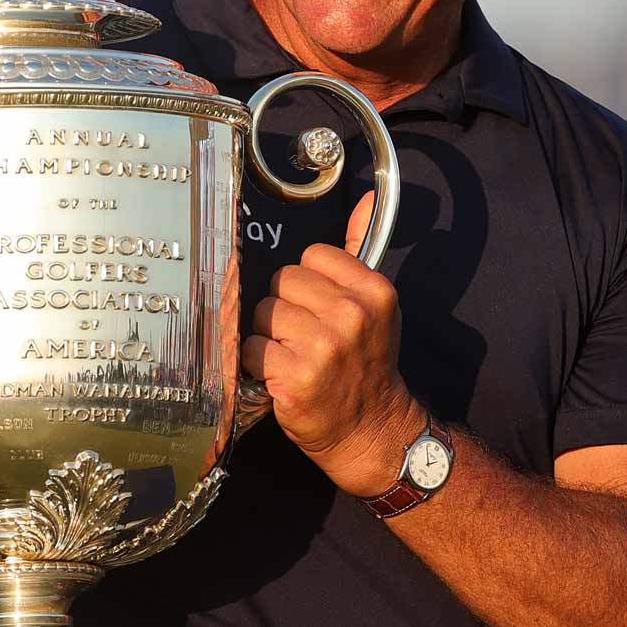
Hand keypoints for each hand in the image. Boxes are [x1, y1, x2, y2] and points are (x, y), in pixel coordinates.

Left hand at [243, 192, 424, 496]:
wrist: (372, 429)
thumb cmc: (366, 363)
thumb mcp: (375, 305)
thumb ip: (360, 249)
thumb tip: (367, 196)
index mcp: (372, 291)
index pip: (311, 257)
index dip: (308, 283)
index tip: (322, 308)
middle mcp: (351, 316)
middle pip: (282, 282)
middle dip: (285, 308)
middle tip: (306, 336)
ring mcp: (323, 348)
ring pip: (262, 314)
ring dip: (270, 336)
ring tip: (295, 356)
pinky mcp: (294, 378)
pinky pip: (251, 349)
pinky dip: (259, 363)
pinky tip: (283, 375)